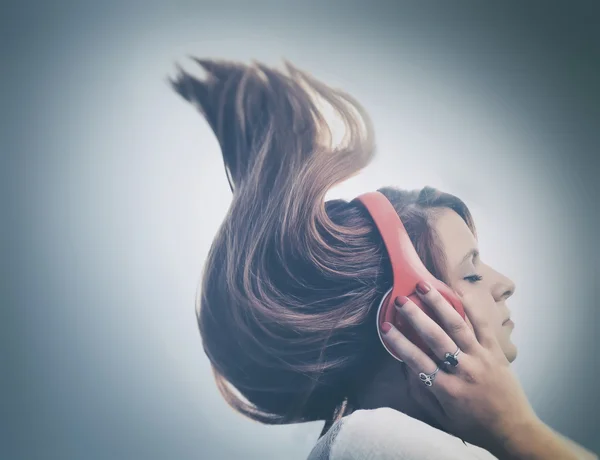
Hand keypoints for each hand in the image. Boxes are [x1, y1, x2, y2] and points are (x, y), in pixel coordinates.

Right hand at [380, 281, 538, 453]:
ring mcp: (481, 358)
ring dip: (439, 304)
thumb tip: (406, 367)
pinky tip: (458, 292)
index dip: (400, 342)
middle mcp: (464, 370)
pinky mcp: (496, 351)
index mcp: (448, 390)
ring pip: (457, 326)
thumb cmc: (474, 425)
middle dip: (416, 316)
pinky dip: (470, 307)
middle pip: (436, 338)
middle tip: (402, 299)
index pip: (418, 361)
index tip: (386, 326)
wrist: (513, 430)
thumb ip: (422, 393)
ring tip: (424, 287)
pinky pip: (482, 325)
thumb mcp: (442, 418)